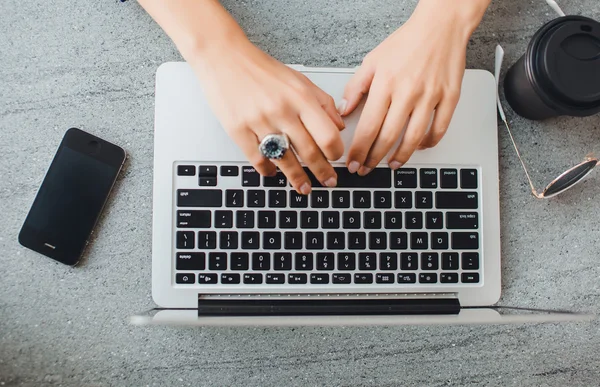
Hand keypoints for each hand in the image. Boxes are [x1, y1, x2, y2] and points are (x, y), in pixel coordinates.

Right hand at [190, 38, 344, 193]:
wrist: (224, 58)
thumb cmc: (261, 69)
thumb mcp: (299, 79)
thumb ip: (323, 102)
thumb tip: (338, 126)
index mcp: (300, 98)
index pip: (327, 135)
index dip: (335, 152)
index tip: (336, 160)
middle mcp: (282, 111)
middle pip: (309, 152)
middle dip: (322, 172)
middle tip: (328, 182)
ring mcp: (259, 122)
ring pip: (284, 160)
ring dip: (297, 179)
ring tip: (304, 188)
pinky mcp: (238, 130)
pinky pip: (258, 159)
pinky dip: (268, 171)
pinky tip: (273, 173)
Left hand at [339, 0, 487, 174]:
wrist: (440, 26)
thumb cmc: (406, 42)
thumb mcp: (372, 60)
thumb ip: (356, 87)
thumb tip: (344, 110)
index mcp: (385, 84)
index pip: (368, 127)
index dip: (359, 150)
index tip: (353, 161)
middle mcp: (408, 92)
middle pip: (388, 137)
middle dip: (374, 158)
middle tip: (367, 168)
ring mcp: (431, 96)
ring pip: (414, 138)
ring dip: (401, 156)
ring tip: (391, 164)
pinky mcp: (450, 97)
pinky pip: (439, 128)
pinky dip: (429, 142)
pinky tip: (419, 147)